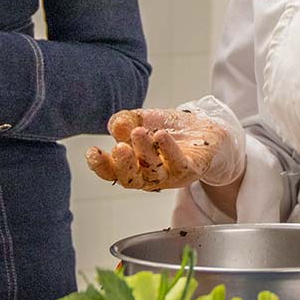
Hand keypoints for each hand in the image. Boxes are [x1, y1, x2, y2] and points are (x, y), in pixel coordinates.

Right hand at [85, 95, 245, 191]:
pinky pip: (179, 163)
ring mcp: (171, 174)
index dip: (100, 166)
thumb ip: (125, 122)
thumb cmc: (171, 129)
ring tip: (139, 132)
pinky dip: (169, 150)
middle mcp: (150, 175)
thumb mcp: (143, 120)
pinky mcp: (191, 168)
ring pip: (155, 172)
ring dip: (145, 153)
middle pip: (132, 179)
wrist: (206, 129)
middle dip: (123, 165)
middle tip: (119, 148)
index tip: (92, 151)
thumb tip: (116, 125)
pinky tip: (161, 135)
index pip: (112, 172)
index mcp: (133, 165)